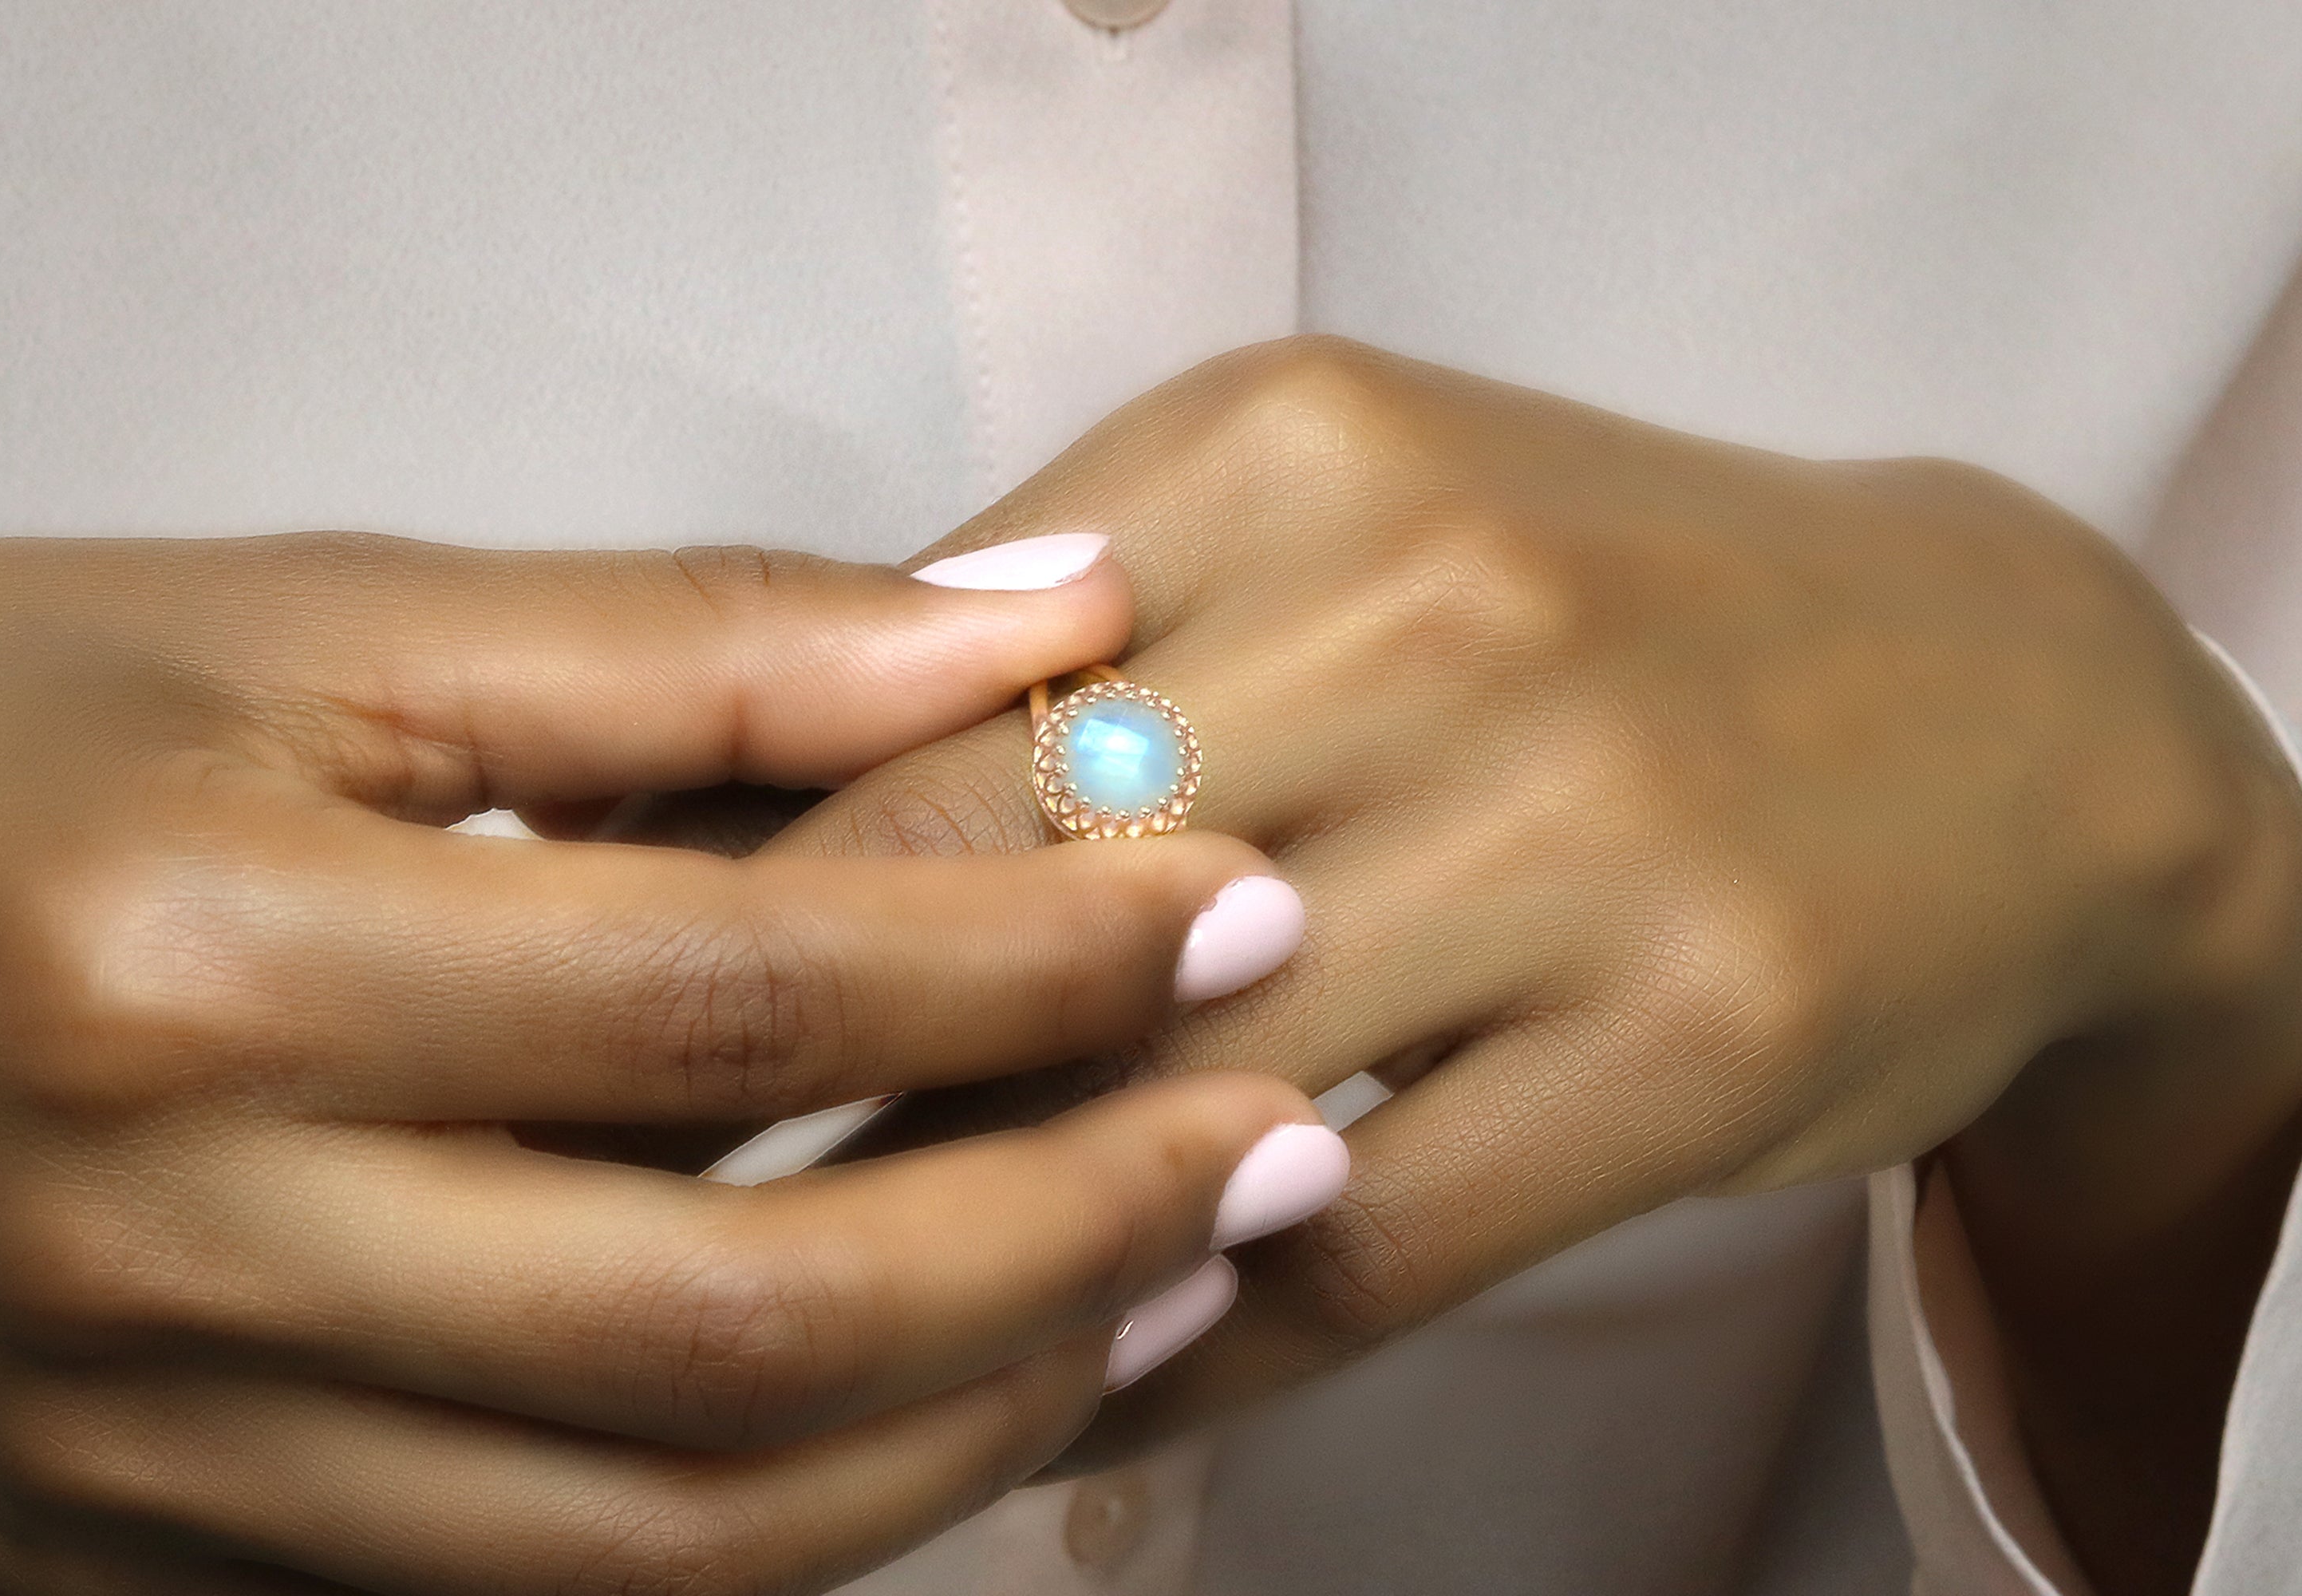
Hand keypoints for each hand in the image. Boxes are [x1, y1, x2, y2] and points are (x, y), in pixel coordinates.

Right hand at [0, 532, 1334, 1594]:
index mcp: (199, 968)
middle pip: (728, 1326)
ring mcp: (154, 1463)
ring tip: (1171, 1285)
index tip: (1228, 906)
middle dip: (1057, 1243)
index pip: (731, 999)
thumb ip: (705, 638)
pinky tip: (948, 1401)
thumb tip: (1046, 626)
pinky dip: (788, 1521)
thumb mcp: (314, 628)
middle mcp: (171, 1259)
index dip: (1025, 965)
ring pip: (665, 1542)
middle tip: (1271, 1139)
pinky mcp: (153, 1563)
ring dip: (969, 1426)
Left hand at [735, 338, 2301, 1587]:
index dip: (731, 870)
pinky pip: (1351, 1248)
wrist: (1999, 708)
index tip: (612, 1005)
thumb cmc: (1601, 618)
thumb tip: (749, 826)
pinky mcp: (1697, 1039)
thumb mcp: (1345, 523)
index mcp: (1297, 445)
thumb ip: (1073, 637)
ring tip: (810, 1315)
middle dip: (802, 1062)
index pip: (912, 687)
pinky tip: (1060, 1392)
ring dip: (966, 1232)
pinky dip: (1176, 1342)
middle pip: (1006, 882)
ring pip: (1164, 1083)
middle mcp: (1443, 603)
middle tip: (635, 1191)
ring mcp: (1589, 824)